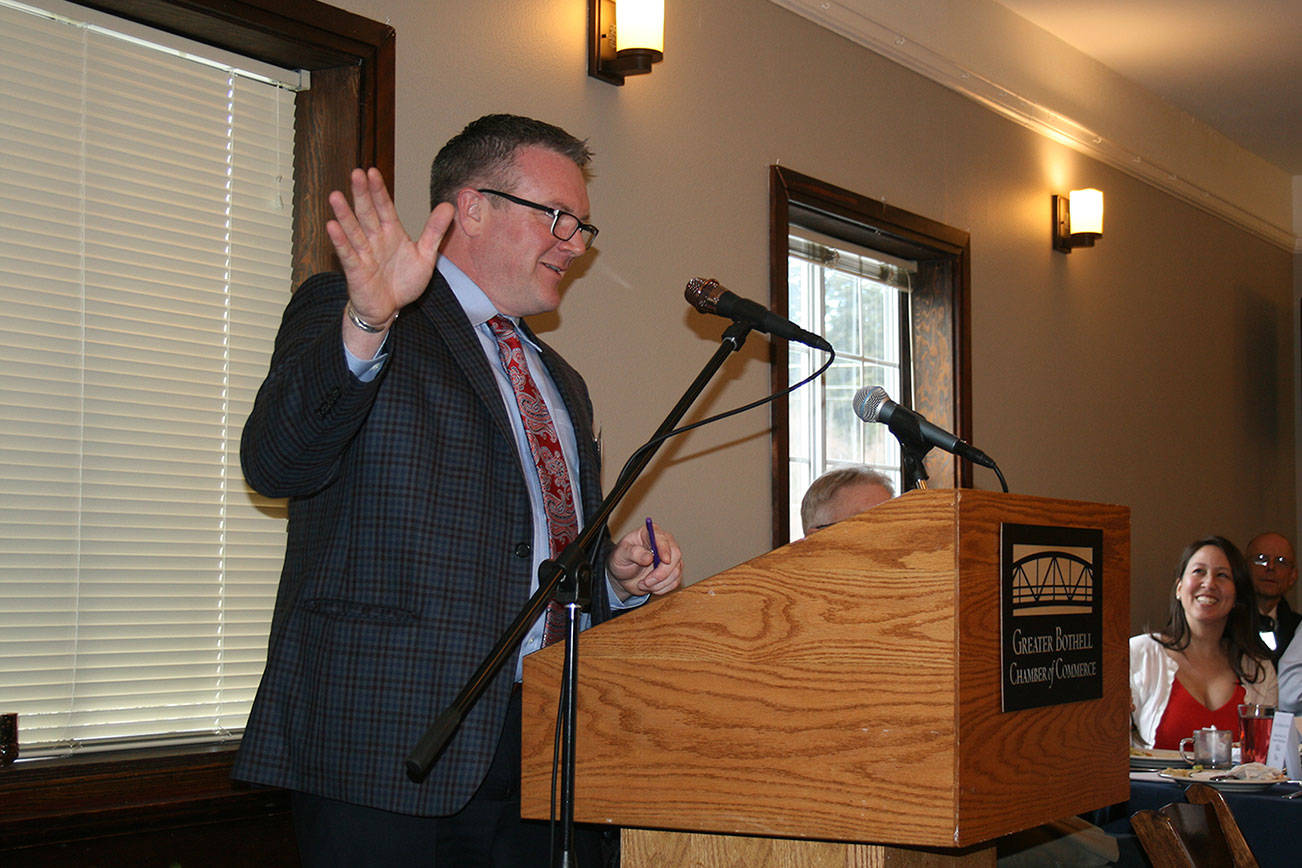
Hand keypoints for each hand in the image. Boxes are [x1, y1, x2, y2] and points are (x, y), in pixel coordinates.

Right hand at [325, 168, 454, 338]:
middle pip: (367, 212)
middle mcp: (374, 239)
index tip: (373, 172)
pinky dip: (340, 241)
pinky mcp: (355, 270)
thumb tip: (448, 206)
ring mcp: (363, 253)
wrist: (389, 309)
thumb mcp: (425, 256)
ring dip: (344, 214)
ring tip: (335, 196)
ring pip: (353, 230)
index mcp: (391, 232)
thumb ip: (434, 231)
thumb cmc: (404, 281)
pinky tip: (331, 226)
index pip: (384, 206)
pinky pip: (347, 253)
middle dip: (361, 194)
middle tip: (356, 173)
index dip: (378, 190)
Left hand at [607, 521, 682, 600]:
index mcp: (651, 533)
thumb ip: (633, 553)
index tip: (665, 561)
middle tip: (647, 582)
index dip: (665, 549)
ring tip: (642, 584)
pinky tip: (650, 587)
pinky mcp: (674, 571)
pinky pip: (674, 582)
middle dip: (662, 573)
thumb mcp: (621, 554)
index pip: (663, 539)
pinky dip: (661, 588)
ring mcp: (672, 558)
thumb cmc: (622, 559)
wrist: (623, 575)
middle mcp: (665, 543)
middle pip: (675, 555)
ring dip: (658, 583)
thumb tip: (649, 557)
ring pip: (675, 572)